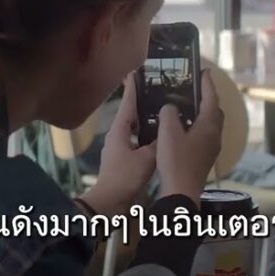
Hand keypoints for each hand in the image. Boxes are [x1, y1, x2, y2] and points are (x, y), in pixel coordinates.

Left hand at [79, 72, 155, 218]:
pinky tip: (160, 138)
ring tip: (163, 111)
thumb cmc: (124, 177)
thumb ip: (156, 144)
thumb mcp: (145, 159)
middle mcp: (118, 136)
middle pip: (131, 114)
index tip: (136, 72)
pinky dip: (148, 137)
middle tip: (157, 90)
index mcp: (119, 130)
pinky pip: (138, 142)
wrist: (109, 203)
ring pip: (135, 129)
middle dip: (143, 103)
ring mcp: (120, 148)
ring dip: (147, 121)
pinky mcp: (124, 160)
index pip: (128, 103)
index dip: (133, 88)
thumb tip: (165, 133)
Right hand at [155, 68, 223, 205]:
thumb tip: (171, 108)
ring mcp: (213, 148)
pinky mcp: (206, 158)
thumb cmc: (176, 160)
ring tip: (187, 107)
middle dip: (207, 98)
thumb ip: (169, 113)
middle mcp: (215, 134)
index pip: (211, 98)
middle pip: (215, 111)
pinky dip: (198, 126)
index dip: (207, 83)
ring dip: (202, 113)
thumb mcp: (168, 132)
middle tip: (194, 89)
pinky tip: (184, 130)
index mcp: (209, 125)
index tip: (204, 71)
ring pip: (211, 124)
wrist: (182, 191)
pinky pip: (206, 135)